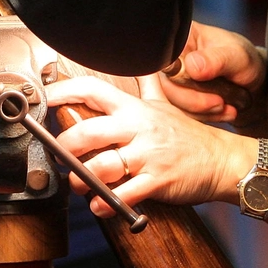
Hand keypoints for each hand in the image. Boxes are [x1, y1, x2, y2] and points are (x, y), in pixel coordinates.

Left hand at [47, 75, 248, 215]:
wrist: (221, 160)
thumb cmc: (188, 134)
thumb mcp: (164, 103)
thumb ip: (147, 84)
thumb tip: (141, 63)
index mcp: (135, 108)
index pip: (94, 90)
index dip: (65, 91)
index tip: (46, 99)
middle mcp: (138, 128)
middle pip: (89, 132)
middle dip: (66, 146)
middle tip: (59, 156)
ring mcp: (147, 155)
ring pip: (102, 166)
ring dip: (82, 179)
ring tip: (78, 183)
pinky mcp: (156, 180)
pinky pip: (124, 194)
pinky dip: (106, 202)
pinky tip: (99, 204)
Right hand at [159, 23, 266, 123]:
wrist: (255, 83)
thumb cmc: (245, 61)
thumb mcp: (237, 56)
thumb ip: (216, 60)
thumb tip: (191, 65)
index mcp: (180, 40)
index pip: (164, 61)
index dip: (178, 78)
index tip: (203, 82)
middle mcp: (171, 59)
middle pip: (164, 86)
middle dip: (192, 100)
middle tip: (219, 101)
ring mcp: (174, 81)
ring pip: (172, 104)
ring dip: (201, 111)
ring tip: (225, 106)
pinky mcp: (180, 100)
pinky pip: (182, 115)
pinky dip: (204, 117)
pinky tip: (223, 111)